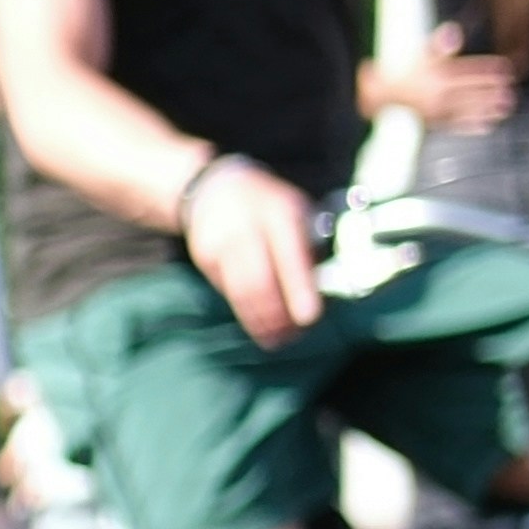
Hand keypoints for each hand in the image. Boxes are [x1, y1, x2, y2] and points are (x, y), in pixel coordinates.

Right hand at [187, 152, 327, 346]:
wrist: (212, 187)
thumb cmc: (268, 204)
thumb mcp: (296, 210)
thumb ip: (308, 246)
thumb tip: (323, 289)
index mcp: (279, 213)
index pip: (289, 256)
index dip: (299, 289)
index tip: (309, 317)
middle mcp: (245, 228)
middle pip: (259, 281)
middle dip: (276, 315)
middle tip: (292, 336)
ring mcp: (220, 243)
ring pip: (240, 292)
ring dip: (259, 322)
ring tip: (276, 340)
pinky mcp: (205, 258)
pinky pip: (228, 291)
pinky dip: (245, 311)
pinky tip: (258, 322)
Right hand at [369, 35, 516, 133]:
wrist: (371, 100)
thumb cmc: (392, 76)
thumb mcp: (413, 56)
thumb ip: (436, 46)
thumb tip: (454, 31)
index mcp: (436, 77)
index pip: (468, 72)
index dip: (488, 70)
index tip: (506, 69)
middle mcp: (439, 95)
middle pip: (471, 92)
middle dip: (492, 90)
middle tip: (510, 90)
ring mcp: (436, 112)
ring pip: (468, 110)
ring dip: (489, 109)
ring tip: (506, 107)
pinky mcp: (431, 125)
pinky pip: (455, 126)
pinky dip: (472, 127)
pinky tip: (486, 127)